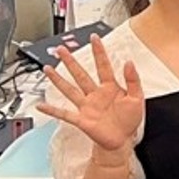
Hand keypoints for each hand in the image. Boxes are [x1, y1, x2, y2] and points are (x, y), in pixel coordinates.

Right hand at [35, 35, 144, 154]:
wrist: (122, 140)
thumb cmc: (129, 120)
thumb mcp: (137, 98)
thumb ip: (134, 80)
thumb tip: (129, 62)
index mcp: (110, 87)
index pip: (103, 65)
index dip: (99, 51)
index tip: (94, 38)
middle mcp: (95, 94)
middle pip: (80, 74)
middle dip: (70, 61)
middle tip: (61, 49)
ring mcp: (86, 106)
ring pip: (69, 89)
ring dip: (58, 80)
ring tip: (47, 69)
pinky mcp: (81, 119)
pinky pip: (64, 114)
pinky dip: (52, 110)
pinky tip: (41, 105)